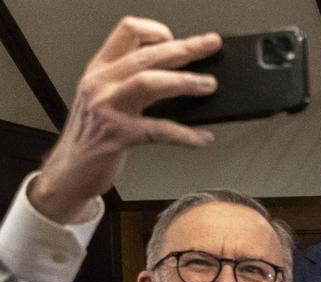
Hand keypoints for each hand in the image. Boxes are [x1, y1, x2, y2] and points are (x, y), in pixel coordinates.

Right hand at [32, 17, 221, 222]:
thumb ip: (134, 82)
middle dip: (184, 48)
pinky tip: (203, 138)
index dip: (156, 31)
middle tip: (210, 45)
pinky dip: (186, 135)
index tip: (178, 41)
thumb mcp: (106, 98)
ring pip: (148, 82)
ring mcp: (108, 108)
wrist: (70, 171)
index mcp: (100, 69)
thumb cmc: (93, 135)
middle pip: (146, 54)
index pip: (127, 31)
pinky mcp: (118, 136)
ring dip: (183, 81)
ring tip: (208, 85)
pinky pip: (159, 131)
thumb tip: (180, 77)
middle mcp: (101, 83)